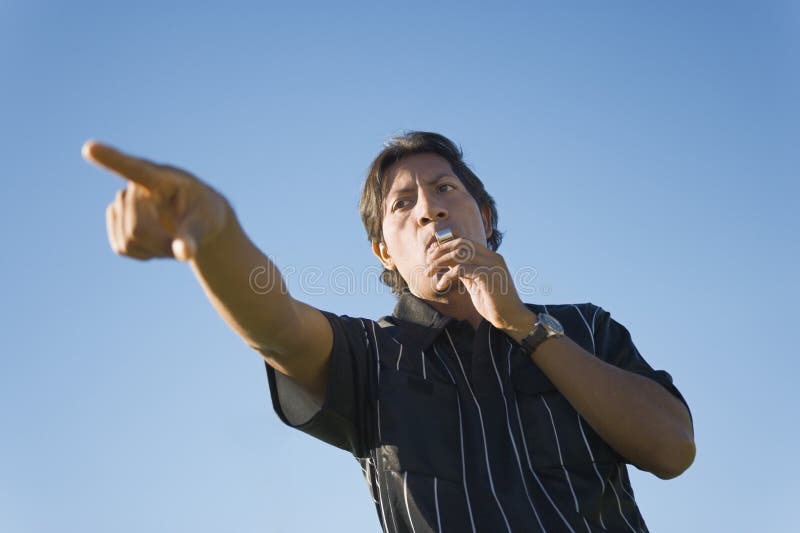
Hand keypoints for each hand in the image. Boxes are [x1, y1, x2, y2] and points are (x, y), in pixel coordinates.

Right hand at [82, 141, 230, 260]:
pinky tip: (157, 241)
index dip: (110, 159)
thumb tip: (185, 254)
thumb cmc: (204, 213)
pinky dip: (144, 253)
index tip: (89, 148)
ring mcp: (123, 203)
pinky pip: (122, 248)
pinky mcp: (116, 223)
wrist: (197, 218)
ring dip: (154, 247)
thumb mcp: (205, 223)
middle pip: (136, 228)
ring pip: (128, 240)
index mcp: (160, 178)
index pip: (134, 169)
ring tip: (172, 237)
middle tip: (184, 240)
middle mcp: (135, 185)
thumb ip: (193, 236)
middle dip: (160, 242)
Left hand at [424, 237, 531, 331]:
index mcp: (490, 256)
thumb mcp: (475, 282)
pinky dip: (447, 275)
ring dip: (440, 262)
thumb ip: (465, 270)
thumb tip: (447, 262)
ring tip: (429, 273)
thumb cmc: (493, 302)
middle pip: (461, 243)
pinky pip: (461, 269)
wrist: (511, 318)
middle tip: (428, 262)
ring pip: (459, 254)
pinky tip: (442, 285)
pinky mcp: (488, 275)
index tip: (432, 254)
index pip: (465, 241)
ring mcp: (491, 264)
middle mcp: (492, 257)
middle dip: (440, 251)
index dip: (445, 245)